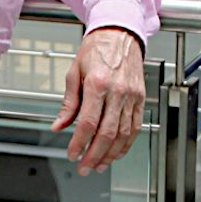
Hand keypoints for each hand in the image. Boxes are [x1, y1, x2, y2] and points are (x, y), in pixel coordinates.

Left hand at [52, 28, 146, 174]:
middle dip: (94, 155)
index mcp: (98, 83)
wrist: (120, 34)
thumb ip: (68, 104)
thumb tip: (59, 126)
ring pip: (123, 134)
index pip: (88, 122)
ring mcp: (132, 96)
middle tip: (84, 167)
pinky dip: (126, 144)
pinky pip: (135, 127)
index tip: (72, 154)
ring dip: (111, 154)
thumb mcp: (74, 73)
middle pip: (107, 133)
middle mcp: (117, 91)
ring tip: (99, 165)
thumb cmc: (96, 50)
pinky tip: (116, 153)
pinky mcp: (141, 99)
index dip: (79, 143)